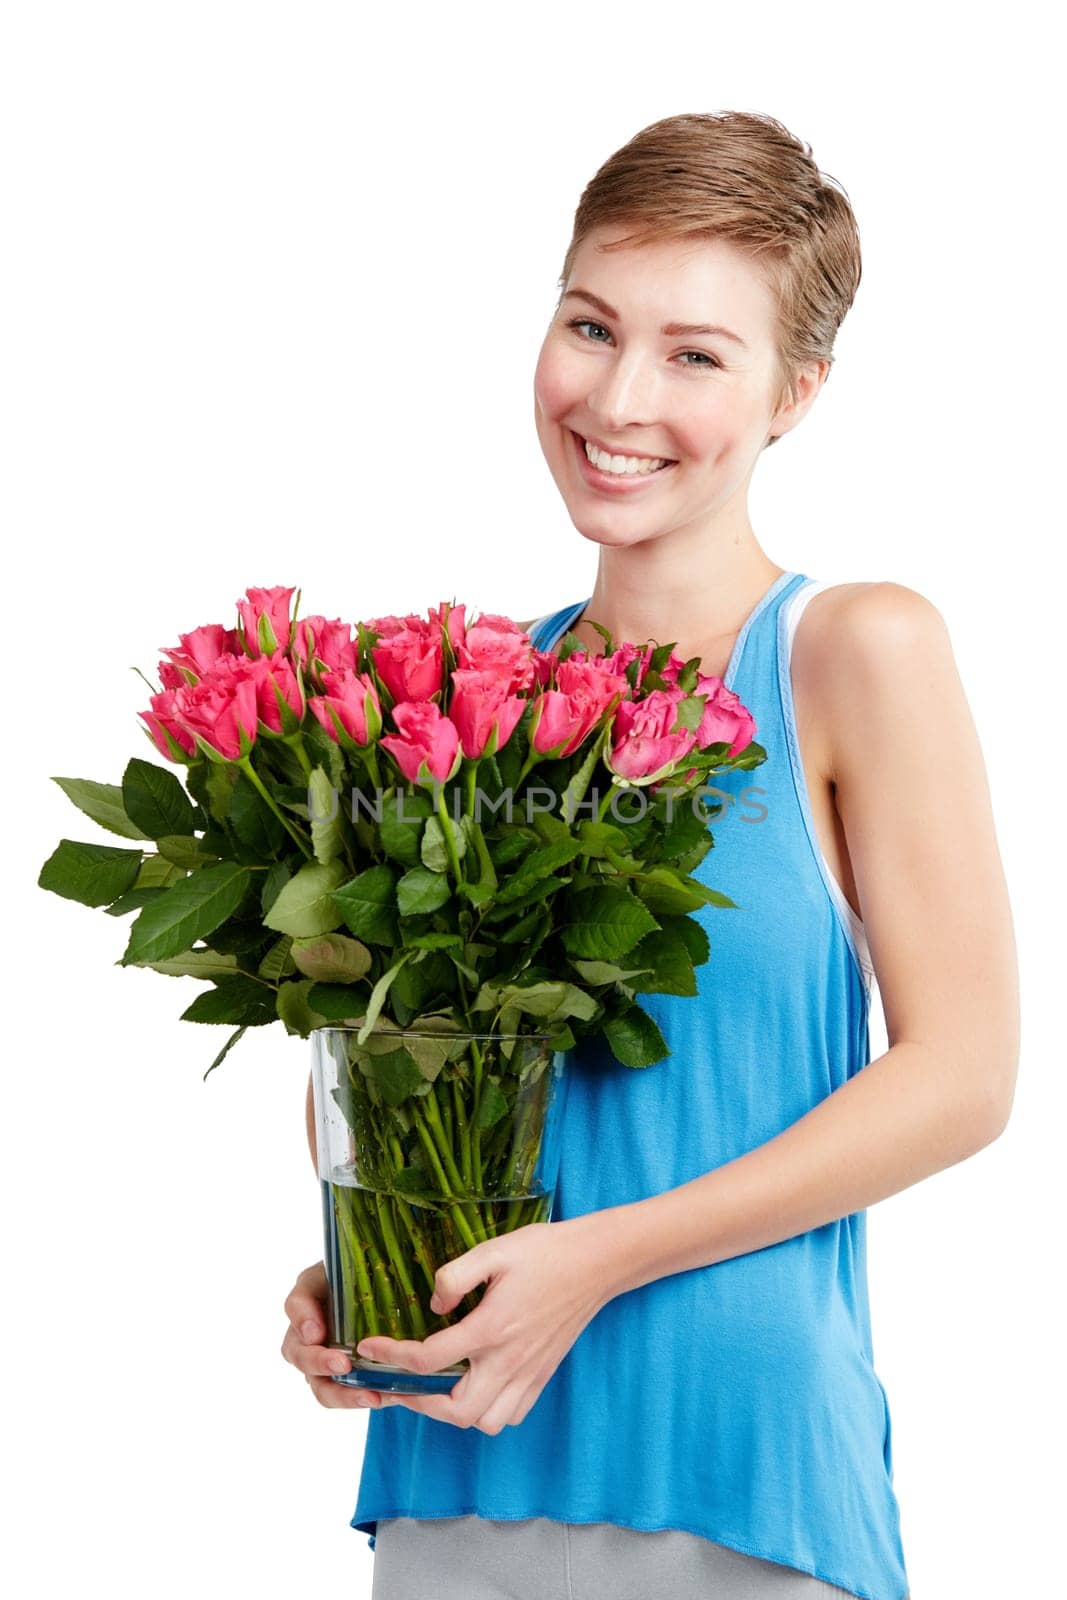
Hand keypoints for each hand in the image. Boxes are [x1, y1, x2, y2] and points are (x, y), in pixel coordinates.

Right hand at [280, 1260, 383, 1410]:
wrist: (388, 1293)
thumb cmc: (369, 1275)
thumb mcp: (359, 1266)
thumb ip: (354, 1266)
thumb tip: (358, 1290)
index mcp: (311, 1296)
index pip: (296, 1304)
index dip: (303, 1319)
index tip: (317, 1332)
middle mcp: (308, 1332)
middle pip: (298, 1353)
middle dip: (318, 1361)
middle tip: (343, 1363)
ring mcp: (322, 1359)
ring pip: (319, 1384)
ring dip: (342, 1393)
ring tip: (370, 1396)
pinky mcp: (342, 1378)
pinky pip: (343, 1395)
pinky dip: (361, 1398)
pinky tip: (385, 1396)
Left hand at [352, 1215, 614, 1434]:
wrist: (596, 1262)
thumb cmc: (544, 1252)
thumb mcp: (493, 1250)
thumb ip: (455, 1277)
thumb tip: (433, 1306)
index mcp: (491, 1328)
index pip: (429, 1358)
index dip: (391, 1355)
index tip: (370, 1347)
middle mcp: (509, 1360)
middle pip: (456, 1410)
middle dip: (420, 1402)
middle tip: (401, 1382)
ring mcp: (528, 1372)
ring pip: (486, 1422)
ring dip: (455, 1412)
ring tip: (438, 1388)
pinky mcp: (543, 1375)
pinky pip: (512, 1414)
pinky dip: (488, 1412)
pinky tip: (476, 1386)